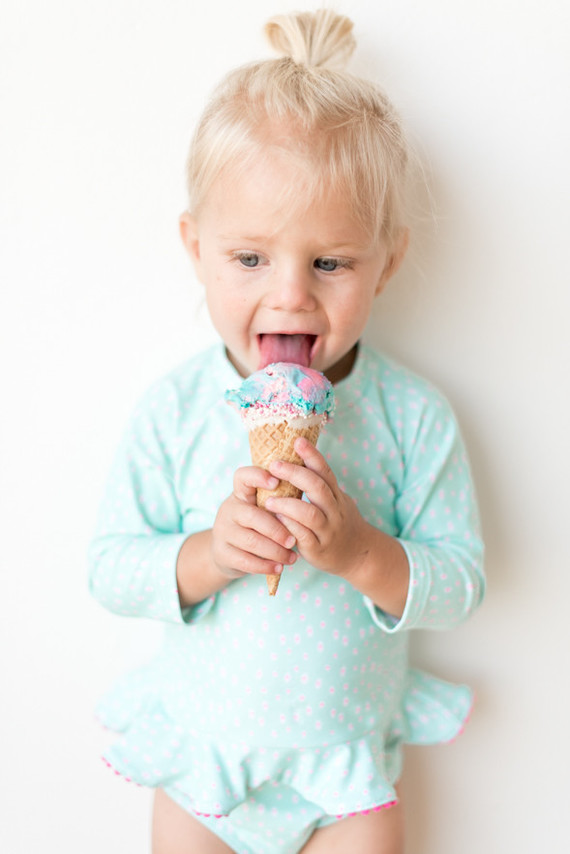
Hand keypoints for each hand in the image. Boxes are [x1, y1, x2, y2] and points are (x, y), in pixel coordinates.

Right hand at [211, 465, 297, 579]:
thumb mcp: (260, 508)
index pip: (243, 476)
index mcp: (240, 493)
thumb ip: (276, 500)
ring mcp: (223, 532)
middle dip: (277, 530)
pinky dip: (265, 566)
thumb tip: (308, 487)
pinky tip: (279, 568)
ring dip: (276, 551)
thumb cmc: (254, 525)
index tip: (276, 482)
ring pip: (251, 541)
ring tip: (292, 557)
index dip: (258, 476)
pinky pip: (245, 561)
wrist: (226, 552)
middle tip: (294, 540)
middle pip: (252, 516)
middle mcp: (229, 509)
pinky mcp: (222, 553)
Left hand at [264, 437, 370, 577]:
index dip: (312, 455)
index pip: (325, 471)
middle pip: (317, 487)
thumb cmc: (339, 523)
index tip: (298, 440)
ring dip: (288, 504)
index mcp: (337, 496)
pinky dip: (288, 526)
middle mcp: (335, 511)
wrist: (359, 555)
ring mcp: (328, 531)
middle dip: (295, 474)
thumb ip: (320, 485)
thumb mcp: (336, 501)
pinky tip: (276, 520)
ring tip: (269, 500)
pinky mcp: (318, 549)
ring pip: (309, 514)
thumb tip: (297, 458)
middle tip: (275, 465)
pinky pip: (302, 536)